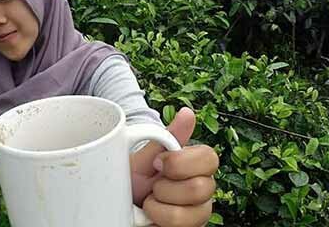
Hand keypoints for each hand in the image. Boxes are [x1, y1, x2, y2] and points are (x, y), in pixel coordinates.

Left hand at [130, 107, 219, 226]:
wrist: (119, 205)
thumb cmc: (134, 179)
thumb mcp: (146, 158)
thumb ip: (166, 138)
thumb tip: (188, 113)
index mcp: (196, 165)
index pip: (210, 158)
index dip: (180, 162)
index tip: (157, 164)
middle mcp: (203, 189)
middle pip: (201, 188)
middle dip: (166, 187)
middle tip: (151, 187)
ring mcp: (198, 213)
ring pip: (192, 214)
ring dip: (160, 208)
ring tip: (149, 204)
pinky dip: (159, 222)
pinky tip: (152, 218)